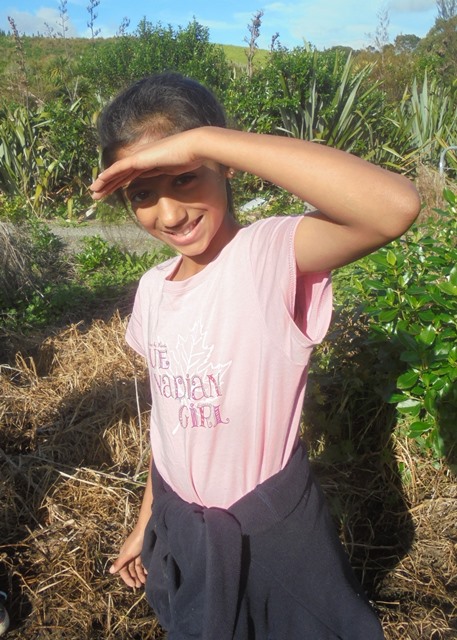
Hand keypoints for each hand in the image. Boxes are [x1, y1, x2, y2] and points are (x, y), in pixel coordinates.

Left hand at [90, 129, 204, 199]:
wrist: (194, 147)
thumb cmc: (191, 158)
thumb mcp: (177, 171)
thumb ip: (167, 174)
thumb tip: (165, 182)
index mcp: (151, 163)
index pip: (131, 175)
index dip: (119, 183)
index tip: (112, 191)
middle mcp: (142, 159)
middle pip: (120, 174)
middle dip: (108, 185)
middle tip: (97, 194)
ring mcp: (140, 157)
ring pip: (116, 172)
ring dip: (103, 183)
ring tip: (93, 192)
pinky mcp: (139, 159)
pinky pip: (119, 168)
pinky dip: (108, 175)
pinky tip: (98, 182)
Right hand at [109, 526, 147, 588]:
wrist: (147, 528)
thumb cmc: (136, 541)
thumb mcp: (128, 553)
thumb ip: (120, 563)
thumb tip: (110, 571)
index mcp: (123, 555)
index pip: (123, 570)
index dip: (127, 578)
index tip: (133, 585)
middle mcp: (129, 555)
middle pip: (130, 569)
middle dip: (134, 578)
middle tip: (139, 586)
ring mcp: (136, 553)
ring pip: (137, 567)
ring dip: (140, 574)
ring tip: (144, 582)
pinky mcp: (143, 551)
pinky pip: (143, 562)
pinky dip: (144, 568)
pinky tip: (148, 573)